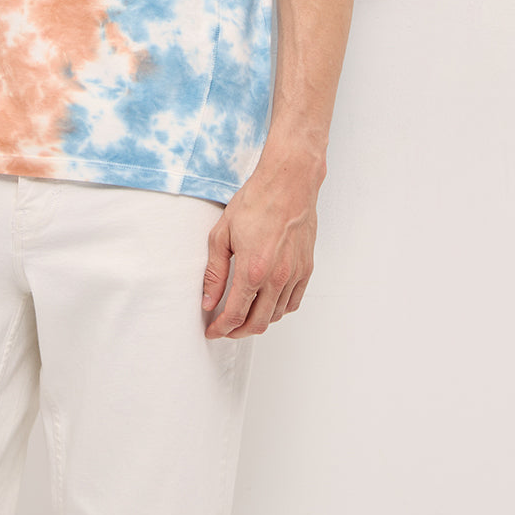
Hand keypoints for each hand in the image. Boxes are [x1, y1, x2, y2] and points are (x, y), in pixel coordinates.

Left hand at [201, 161, 318, 338]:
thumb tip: (208, 300)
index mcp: (253, 270)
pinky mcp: (306, 268)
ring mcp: (295, 275)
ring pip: (276, 316)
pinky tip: (267, 303)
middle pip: (257, 323)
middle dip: (237, 331)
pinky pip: (293, 302)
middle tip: (225, 327)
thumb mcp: (222, 234)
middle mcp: (277, 278)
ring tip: (244, 314)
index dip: (220, 328)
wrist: (288, 183)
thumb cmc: (256, 202)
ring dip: (258, 321)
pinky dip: (278, 310)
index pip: (234, 315)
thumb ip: (215, 273)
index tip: (213, 330)